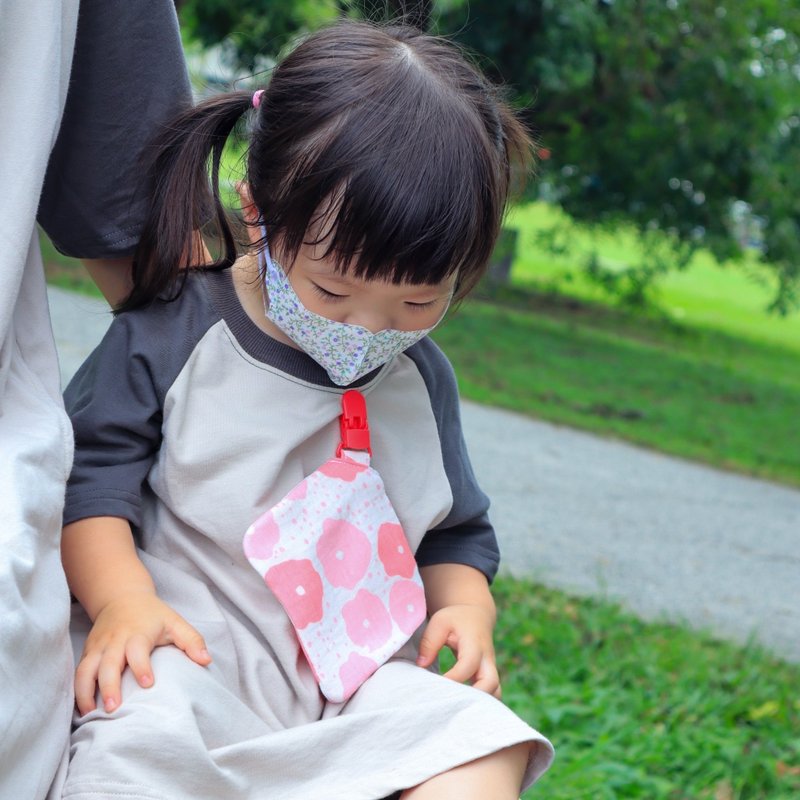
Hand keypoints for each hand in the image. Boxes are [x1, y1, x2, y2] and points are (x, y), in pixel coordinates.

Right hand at [74, 591, 211, 715]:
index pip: (137, 650)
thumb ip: (192, 640)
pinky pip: (78, 672)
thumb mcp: (175, 622)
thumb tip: (206, 660)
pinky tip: (82, 709)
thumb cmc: (153, 614)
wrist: (122, 596)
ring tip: (91, 714)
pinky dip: (77, 691)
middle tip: (113, 708)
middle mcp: (115, 640)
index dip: (141, 666)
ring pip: (86, 670)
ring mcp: (98, 647)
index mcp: (137, 633)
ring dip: (86, 692)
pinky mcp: (88, 652)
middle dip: (109, 686)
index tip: (148, 684)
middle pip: (108, 663)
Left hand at [416, 604, 500, 697]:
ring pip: (495, 692)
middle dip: (473, 697)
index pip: (468, 665)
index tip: (436, 686)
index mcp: (474, 644)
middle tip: (450, 702)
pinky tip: (460, 706)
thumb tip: (421, 666)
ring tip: (455, 708)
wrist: (476, 617)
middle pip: (491, 683)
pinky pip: (491, 694)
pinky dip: (480, 703)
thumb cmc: (455, 619)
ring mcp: (490, 670)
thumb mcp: (439, 622)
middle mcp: (487, 659)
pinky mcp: (488, 677)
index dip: (453, 678)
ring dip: (479, 703)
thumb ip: (430, 642)